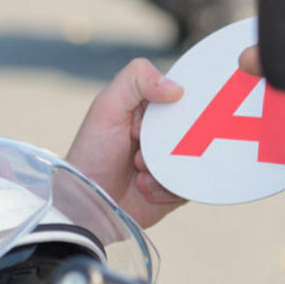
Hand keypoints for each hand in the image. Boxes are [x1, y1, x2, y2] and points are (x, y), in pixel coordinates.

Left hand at [67, 58, 187, 226]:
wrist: (88, 204)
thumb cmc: (92, 153)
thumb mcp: (107, 106)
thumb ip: (136, 79)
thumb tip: (177, 88)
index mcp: (150, 109)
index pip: (182, 96)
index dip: (175, 107)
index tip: (154, 121)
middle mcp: (164, 134)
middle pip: (194, 129)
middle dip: (168, 142)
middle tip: (140, 150)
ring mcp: (172, 162)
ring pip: (196, 158)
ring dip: (166, 167)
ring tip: (139, 171)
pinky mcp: (177, 189)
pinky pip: (191, 185)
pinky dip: (168, 188)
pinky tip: (144, 188)